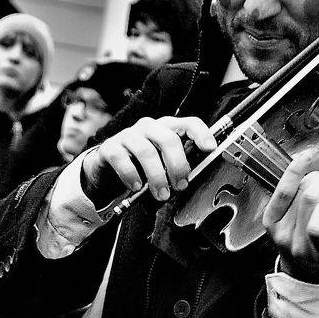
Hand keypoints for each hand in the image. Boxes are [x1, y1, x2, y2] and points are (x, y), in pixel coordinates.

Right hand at [79, 115, 215, 205]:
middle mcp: (149, 127)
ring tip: (161, 194)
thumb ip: (177, 166)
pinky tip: (136, 186)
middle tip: (180, 185)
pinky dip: (131, 175)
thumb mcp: (163, 163)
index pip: (188, 123)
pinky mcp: (110, 147)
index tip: (209, 149)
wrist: (108, 169)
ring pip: (146, 151)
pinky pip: (122, 159)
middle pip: (168, 139)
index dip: (201, 133)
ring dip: (157, 176)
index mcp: (166, 128)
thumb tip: (191, 180)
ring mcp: (128, 135)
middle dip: (177, 165)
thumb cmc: (142, 166)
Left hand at [263, 151, 318, 286]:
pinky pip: (283, 189)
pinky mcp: (270, 220)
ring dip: (313, 184)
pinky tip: (303, 161)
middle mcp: (296, 245)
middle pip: (309, 198)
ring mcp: (280, 233)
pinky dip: (294, 172)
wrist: (309, 262)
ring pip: (300, 189)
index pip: (318, 227)